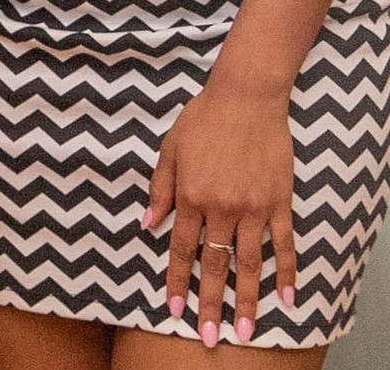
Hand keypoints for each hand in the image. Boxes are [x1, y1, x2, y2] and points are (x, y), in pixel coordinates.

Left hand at [147, 81, 298, 346]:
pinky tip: (287, 298)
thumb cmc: (202, 120)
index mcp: (189, 196)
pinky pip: (284, 244)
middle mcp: (221, 207)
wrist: (245, 97)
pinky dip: (287, 272)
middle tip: (209, 337)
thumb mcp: (168, 151)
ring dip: (248, 299)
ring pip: (250, 263)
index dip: (176, 282)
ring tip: (246, 330)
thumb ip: (160, 191)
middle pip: (214, 265)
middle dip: (210, 303)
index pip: (181, 250)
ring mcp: (253, 207)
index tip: (173, 311)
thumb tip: (148, 226)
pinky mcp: (279, 202)